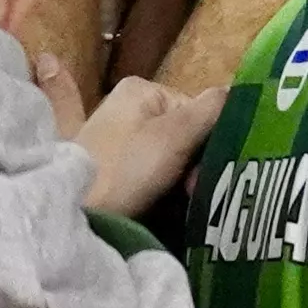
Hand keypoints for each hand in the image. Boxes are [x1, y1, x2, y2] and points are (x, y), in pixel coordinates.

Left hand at [79, 73, 212, 222]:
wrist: (71, 218)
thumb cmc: (124, 171)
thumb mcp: (174, 136)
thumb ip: (210, 109)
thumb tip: (236, 90)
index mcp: (140, 89)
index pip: (197, 110)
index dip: (209, 142)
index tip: (203, 175)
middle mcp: (123, 106)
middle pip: (179, 134)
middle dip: (190, 164)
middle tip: (188, 193)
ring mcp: (108, 138)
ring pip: (162, 156)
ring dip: (174, 180)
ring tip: (175, 202)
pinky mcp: (99, 169)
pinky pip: (140, 171)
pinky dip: (155, 184)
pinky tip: (165, 194)